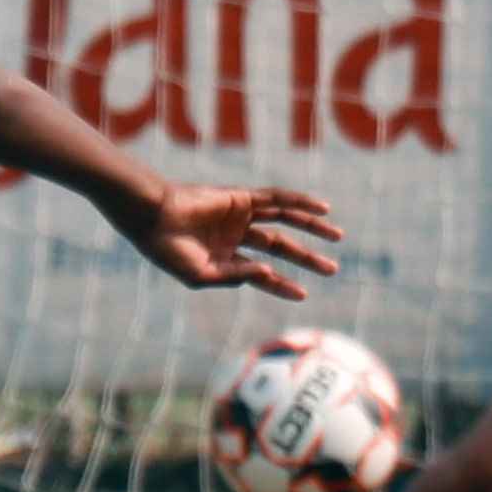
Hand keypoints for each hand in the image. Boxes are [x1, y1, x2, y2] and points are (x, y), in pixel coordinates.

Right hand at [129, 181, 343, 298]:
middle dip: (306, 258)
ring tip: (338, 236)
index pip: (262, 273)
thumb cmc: (169, 251)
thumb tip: (269, 273)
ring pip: (285, 221)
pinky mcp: (242, 197)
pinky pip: (277, 199)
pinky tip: (322, 208)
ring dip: (312, 227)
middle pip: (281, 247)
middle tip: (332, 270)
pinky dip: (300, 203)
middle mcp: (237, 236)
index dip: (282, 285)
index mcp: (226, 259)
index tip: (303, 294)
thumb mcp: (203, 275)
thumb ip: (235, 276)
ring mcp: (240, 216)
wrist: (153, 218)